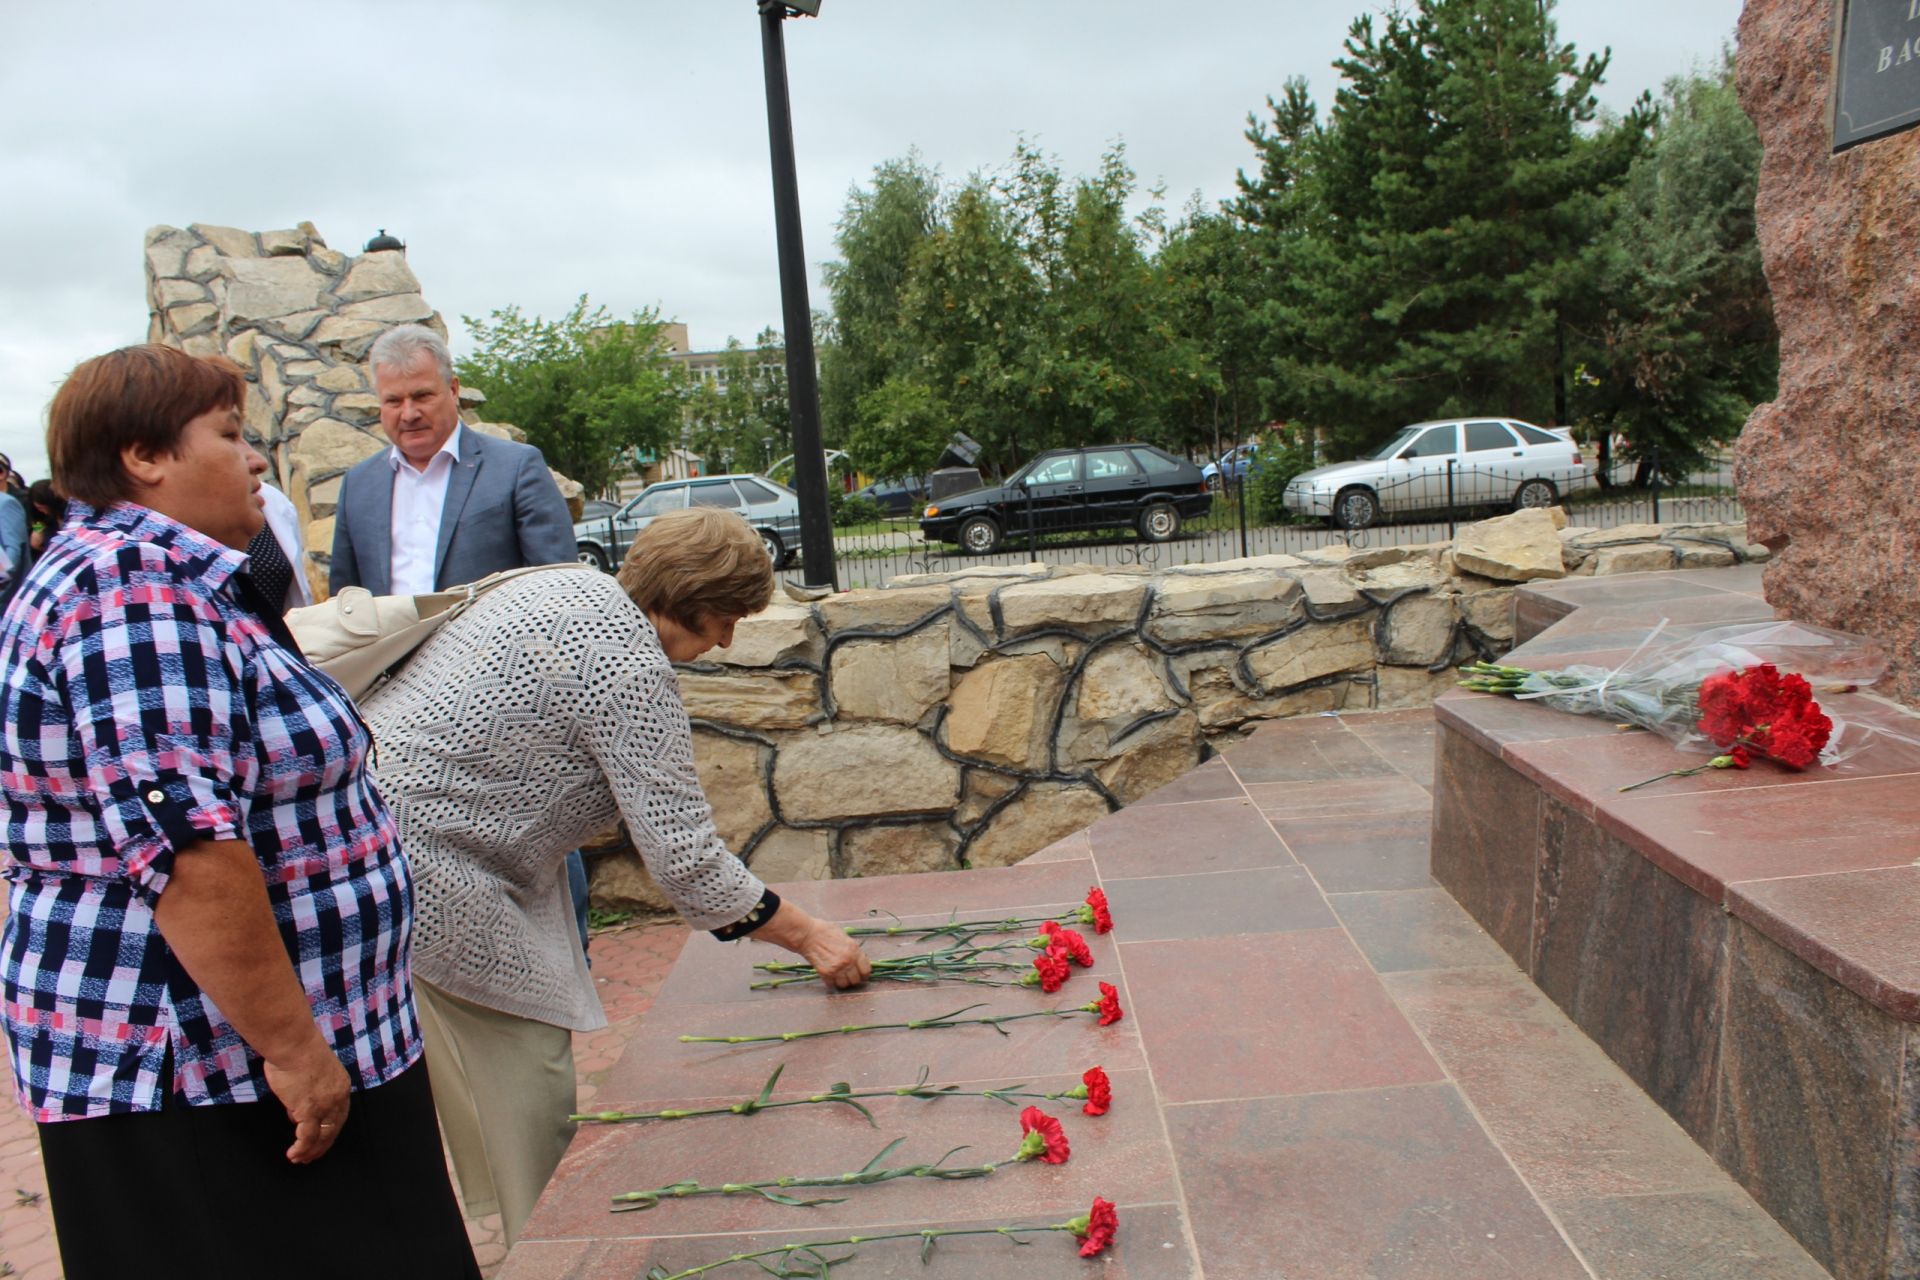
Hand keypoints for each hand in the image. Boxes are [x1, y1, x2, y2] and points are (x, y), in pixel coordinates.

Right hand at [264, 1044, 350, 1163]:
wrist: (293, 1044)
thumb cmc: (296, 1052)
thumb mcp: (308, 1074)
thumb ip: (306, 1094)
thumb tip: (295, 1113)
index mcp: (341, 1086)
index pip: (339, 1115)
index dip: (330, 1130)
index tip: (321, 1139)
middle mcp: (337, 1097)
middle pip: (333, 1129)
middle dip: (323, 1145)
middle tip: (312, 1156)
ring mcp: (325, 1105)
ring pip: (321, 1136)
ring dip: (311, 1151)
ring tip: (300, 1159)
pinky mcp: (309, 1110)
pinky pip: (307, 1137)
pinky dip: (301, 1149)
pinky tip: (293, 1154)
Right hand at [752, 901, 870, 989]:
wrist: (808, 934)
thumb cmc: (826, 931)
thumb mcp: (845, 937)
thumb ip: (853, 950)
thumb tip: (859, 961)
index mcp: (854, 950)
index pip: (866, 970)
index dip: (864, 975)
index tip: (862, 976)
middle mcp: (847, 961)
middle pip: (856, 980)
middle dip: (853, 979)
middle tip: (849, 976)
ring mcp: (836, 968)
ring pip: (844, 984)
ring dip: (842, 982)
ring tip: (839, 976)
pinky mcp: (825, 973)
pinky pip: (832, 984)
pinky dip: (831, 982)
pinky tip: (830, 976)